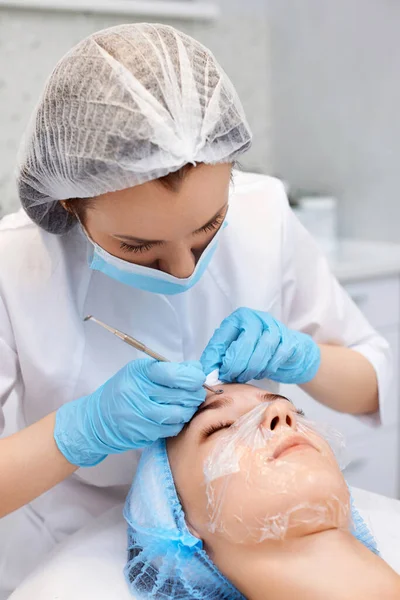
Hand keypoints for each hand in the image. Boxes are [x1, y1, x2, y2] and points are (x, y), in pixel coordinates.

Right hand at [54, 359, 205, 466]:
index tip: (197, 378)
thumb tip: (196, 370)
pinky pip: (173, 428)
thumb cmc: (122, 391)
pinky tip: (173, 417)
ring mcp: (141, 416)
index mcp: (139, 374)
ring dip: (189, 409)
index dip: (192, 376)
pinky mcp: (144, 433)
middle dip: (195, 393)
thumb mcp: (139, 372)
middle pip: (182, 395)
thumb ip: (167, 369)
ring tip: (185, 404)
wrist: (98, 420)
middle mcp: (139, 394)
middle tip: (195, 392)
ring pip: (181, 414)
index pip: (174, 374)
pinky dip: (178, 422)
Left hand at [201, 308, 319, 384]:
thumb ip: (219, 357)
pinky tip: (261, 374)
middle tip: (230, 377)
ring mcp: (276, 328)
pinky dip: (266, 369)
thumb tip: (205, 371)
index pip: (225, 336)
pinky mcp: (289, 341)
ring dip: (251, 369)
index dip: (218, 357)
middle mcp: (257, 319)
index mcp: (240, 318)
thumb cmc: (257, 349)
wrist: (291, 351)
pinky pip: (276, 358)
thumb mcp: (235, 349)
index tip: (215, 373)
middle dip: (236, 365)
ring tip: (244, 377)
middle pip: (245, 343)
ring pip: (262, 351)